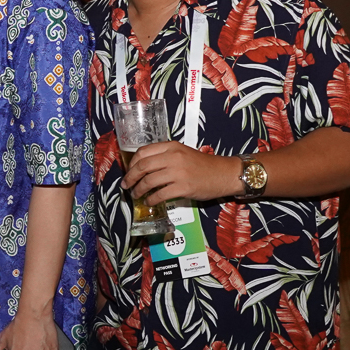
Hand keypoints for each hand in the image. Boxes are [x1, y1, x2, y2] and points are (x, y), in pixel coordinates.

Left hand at [125, 141, 243, 204]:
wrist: (223, 173)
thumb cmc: (203, 165)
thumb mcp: (182, 153)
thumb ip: (165, 157)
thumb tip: (143, 168)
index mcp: (171, 147)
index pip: (143, 152)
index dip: (132, 163)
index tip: (128, 171)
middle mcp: (173, 157)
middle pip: (142, 166)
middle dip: (130, 177)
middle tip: (126, 185)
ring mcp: (178, 172)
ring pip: (149, 181)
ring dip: (139, 190)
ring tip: (136, 195)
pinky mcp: (183, 187)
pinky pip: (160, 194)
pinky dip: (151, 199)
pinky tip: (149, 202)